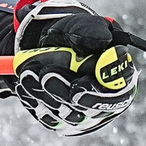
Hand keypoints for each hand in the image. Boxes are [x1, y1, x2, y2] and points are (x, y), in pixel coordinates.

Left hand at [11, 0, 145, 136]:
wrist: (53, 43)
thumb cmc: (75, 35)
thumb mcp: (83, 26)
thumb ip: (93, 32)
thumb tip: (104, 41)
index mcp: (121, 77)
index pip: (117, 94)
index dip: (96, 94)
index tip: (76, 89)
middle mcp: (106, 101)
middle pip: (89, 109)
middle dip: (63, 93)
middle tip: (45, 76)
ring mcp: (85, 113)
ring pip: (65, 114)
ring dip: (43, 94)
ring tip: (27, 73)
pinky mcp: (63, 120)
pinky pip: (49, 118)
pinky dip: (34, 101)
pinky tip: (24, 85)